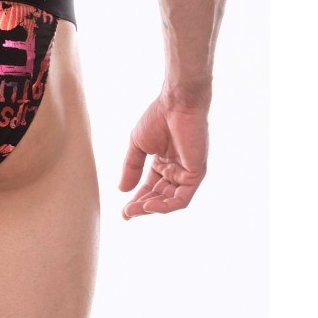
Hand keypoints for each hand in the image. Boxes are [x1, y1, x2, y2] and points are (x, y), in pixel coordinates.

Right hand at [118, 96, 208, 219]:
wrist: (175, 104)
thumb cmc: (157, 118)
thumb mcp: (138, 145)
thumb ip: (131, 167)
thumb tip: (122, 190)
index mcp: (163, 163)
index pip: (150, 187)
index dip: (136, 200)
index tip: (123, 212)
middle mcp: (176, 170)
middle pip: (159, 196)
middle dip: (142, 206)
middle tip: (126, 213)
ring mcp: (187, 173)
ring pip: (170, 201)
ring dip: (152, 208)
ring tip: (134, 210)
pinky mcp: (196, 174)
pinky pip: (181, 198)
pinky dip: (166, 206)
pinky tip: (149, 205)